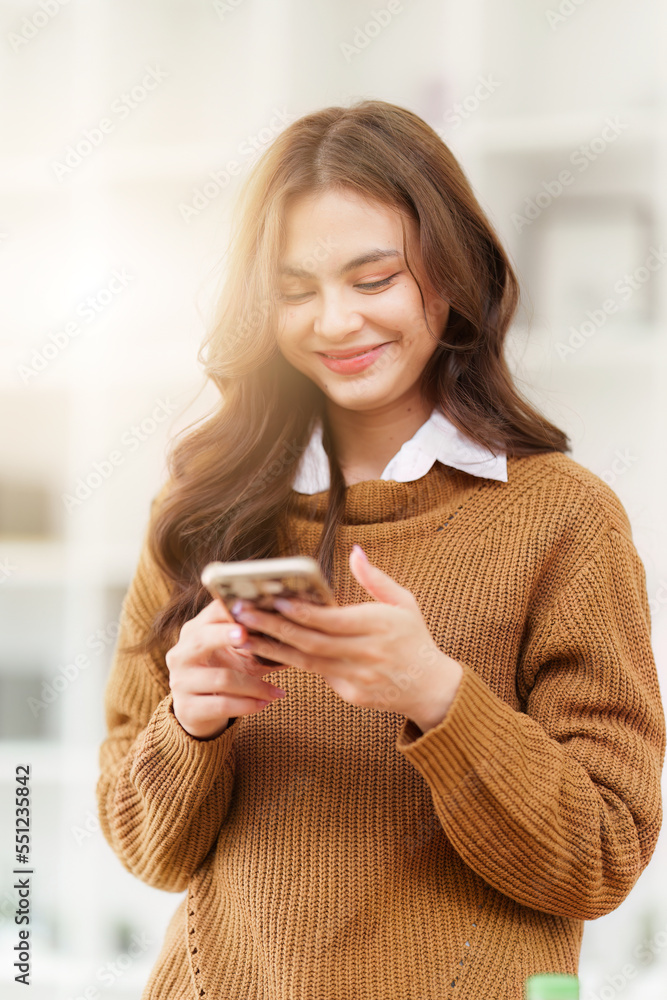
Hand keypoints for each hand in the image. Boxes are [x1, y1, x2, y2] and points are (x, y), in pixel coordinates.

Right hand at [165, 598, 288, 739]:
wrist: (198, 711)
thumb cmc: (223, 673)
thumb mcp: (236, 655)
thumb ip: (256, 642)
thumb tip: (293, 632)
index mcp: (193, 633)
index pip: (210, 615)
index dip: (229, 610)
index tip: (251, 608)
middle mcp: (181, 654)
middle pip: (202, 639)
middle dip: (226, 635)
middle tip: (249, 635)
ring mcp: (181, 682)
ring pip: (222, 679)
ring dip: (255, 685)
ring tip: (276, 691)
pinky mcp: (187, 708)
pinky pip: (221, 705)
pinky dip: (247, 705)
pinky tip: (264, 704)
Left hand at [232, 544, 462, 732]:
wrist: (430, 688)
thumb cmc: (414, 638)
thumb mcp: (404, 603)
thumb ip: (376, 579)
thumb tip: (354, 551)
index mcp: (380, 626)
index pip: (333, 621)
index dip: (303, 612)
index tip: (276, 600)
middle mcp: (367, 654)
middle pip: (312, 642)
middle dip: (274, 628)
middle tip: (243, 614)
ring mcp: (358, 678)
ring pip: (306, 663)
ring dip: (271, 648)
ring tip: (242, 635)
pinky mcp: (350, 694)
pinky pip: (315, 676)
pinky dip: (289, 663)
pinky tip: (265, 652)